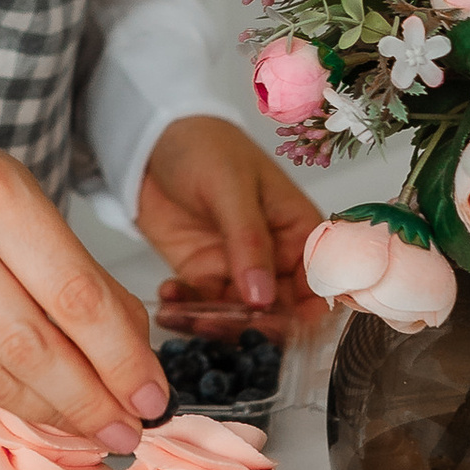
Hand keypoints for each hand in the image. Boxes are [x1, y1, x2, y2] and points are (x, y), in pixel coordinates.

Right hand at [0, 134, 167, 453]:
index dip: (119, 357)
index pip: (73, 292)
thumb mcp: (29, 209)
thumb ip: (84, 280)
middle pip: (30, 343)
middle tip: (126, 428)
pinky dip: (4, 401)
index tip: (151, 397)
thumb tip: (136, 365)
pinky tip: (36, 406)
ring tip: (90, 427)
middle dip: (88, 398)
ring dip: (50, 411)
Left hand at [135, 115, 320, 311]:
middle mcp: (275, 256)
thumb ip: (248, 242)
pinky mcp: (204, 274)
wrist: (152, 139)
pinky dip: (186, 313)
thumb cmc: (204, 145)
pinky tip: (170, 301)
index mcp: (298, 230)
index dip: (304, 316)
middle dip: (251, 327)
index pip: (318, 286)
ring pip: (238, 316)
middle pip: (278, 311)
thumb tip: (263, 297)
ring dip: (213, 324)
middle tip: (218, 327)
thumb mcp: (230, 188)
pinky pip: (203, 307)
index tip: (276, 330)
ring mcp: (238, 268)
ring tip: (185, 316)